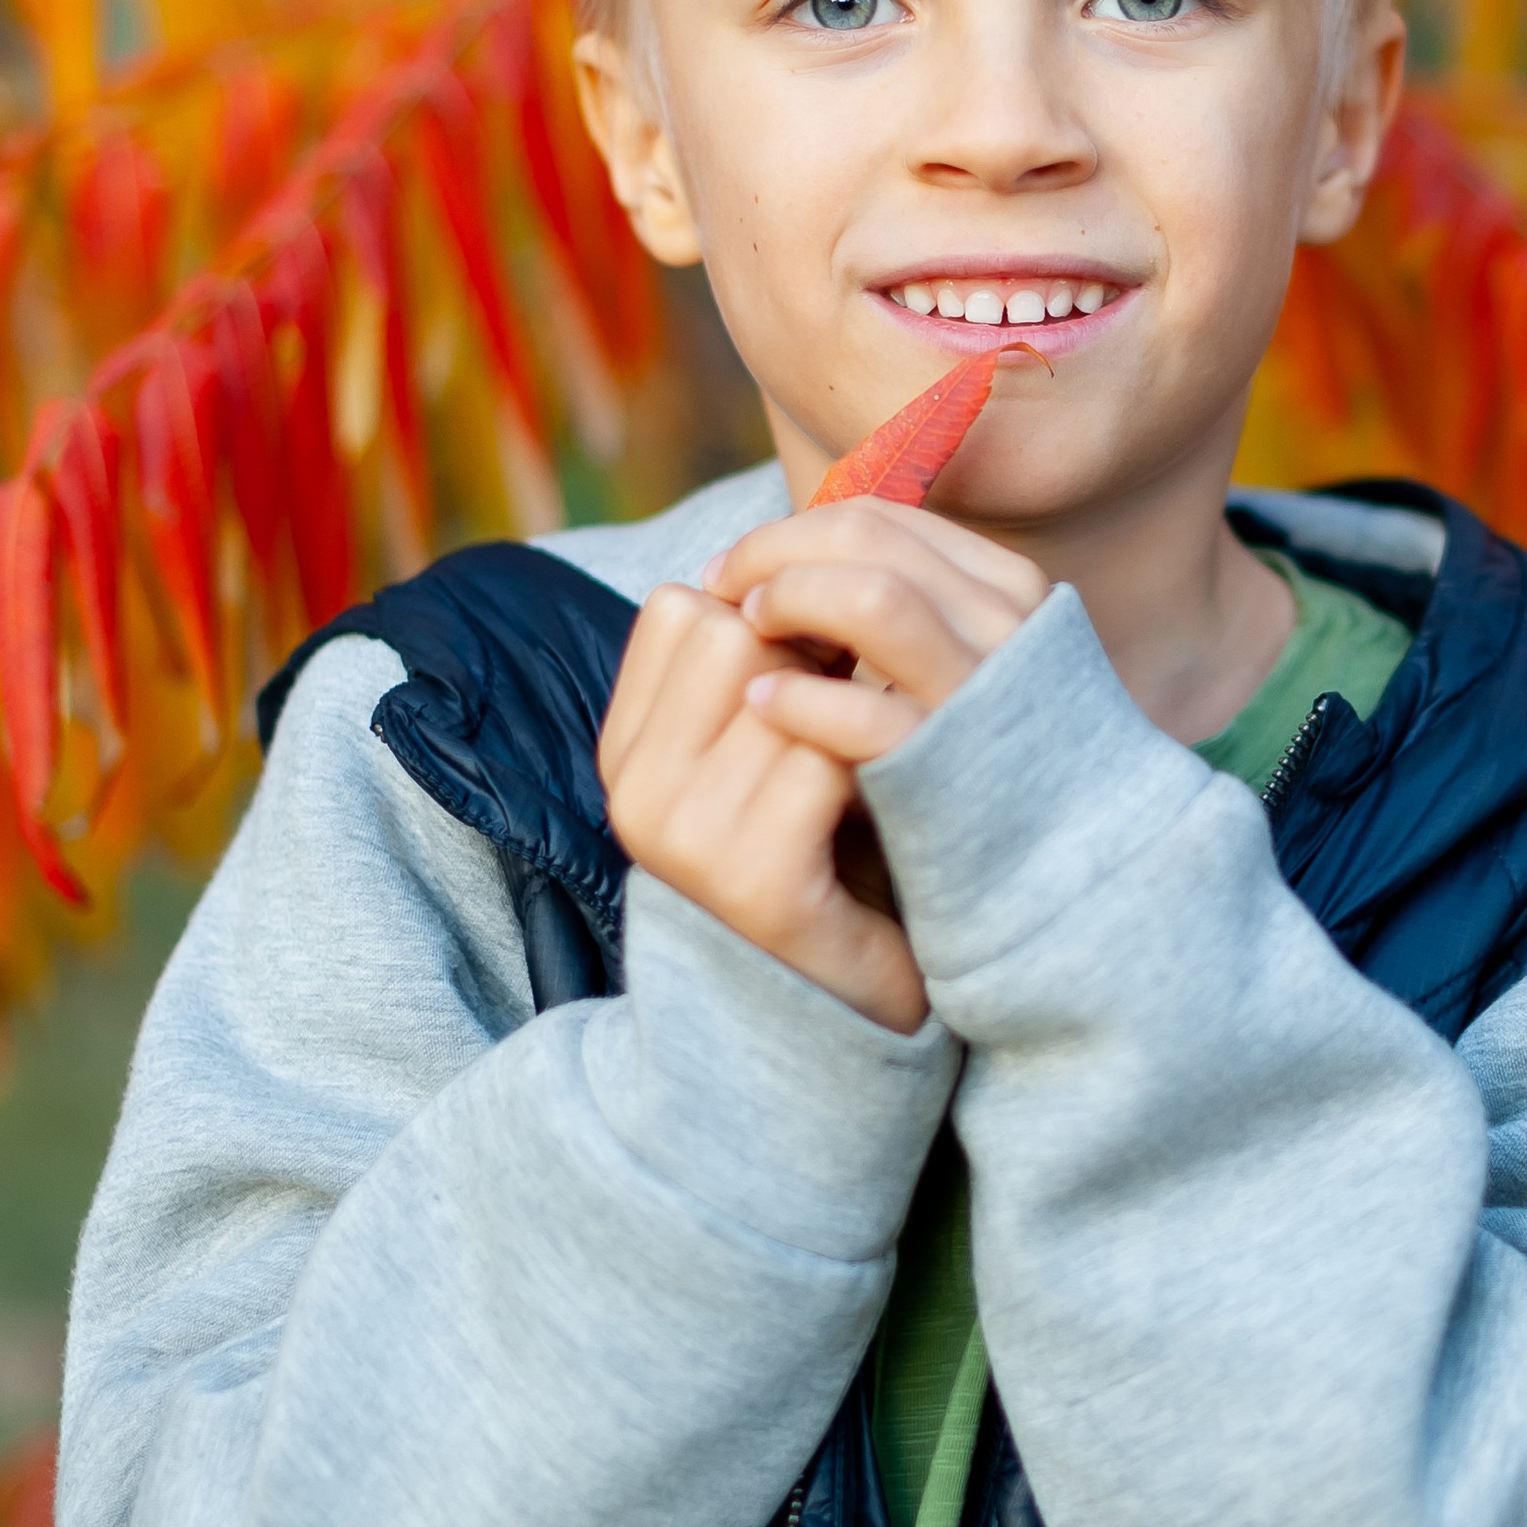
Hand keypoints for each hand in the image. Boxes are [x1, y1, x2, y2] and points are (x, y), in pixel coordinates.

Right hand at [597, 581, 929, 1033]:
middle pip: (734, 636)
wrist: (858, 1000)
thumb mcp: (778, 737)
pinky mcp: (747, 884)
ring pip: (784, 690)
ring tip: (891, 759)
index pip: (682, 608)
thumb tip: (822, 526)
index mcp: (626, 748)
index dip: (776, 619)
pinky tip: (901, 802)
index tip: (831, 664)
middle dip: (820, 655)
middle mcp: (632, 792)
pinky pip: (823, 758)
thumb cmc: (831, 845)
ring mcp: (680, 842)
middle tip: (875, 710)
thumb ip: (768, 650)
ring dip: (859, 709)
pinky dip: (879, 763)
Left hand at [707, 501, 1051, 768]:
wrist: (1041, 872)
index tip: (739, 566)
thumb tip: (783, 553)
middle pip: (867, 539)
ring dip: (791, 600)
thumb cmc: (965, 761)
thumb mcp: (947, 664)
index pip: (880, 520)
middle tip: (722, 587)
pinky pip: (868, 715)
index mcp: (1004, 589)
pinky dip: (800, 699)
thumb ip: (893, 605)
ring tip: (745, 627)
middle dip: (775, 552)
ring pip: (874, 599)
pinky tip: (760, 703)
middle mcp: (1007, 629)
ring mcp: (984, 698)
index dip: (792, 532)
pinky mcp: (953, 772)